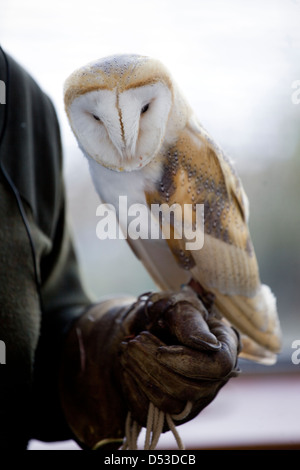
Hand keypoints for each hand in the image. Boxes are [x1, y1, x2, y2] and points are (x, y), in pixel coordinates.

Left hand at [59, 289, 239, 448]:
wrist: (140, 328)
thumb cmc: (165, 313)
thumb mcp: (177, 306)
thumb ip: (190, 322)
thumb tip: (206, 343)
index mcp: (224, 348)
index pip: (219, 366)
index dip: (188, 361)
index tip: (159, 350)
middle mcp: (214, 379)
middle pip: (193, 389)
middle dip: (157, 366)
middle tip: (132, 343)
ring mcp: (193, 400)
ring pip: (172, 403)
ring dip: (143, 375)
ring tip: (127, 350)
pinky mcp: (169, 413)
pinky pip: (150, 412)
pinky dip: (133, 387)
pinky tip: (126, 365)